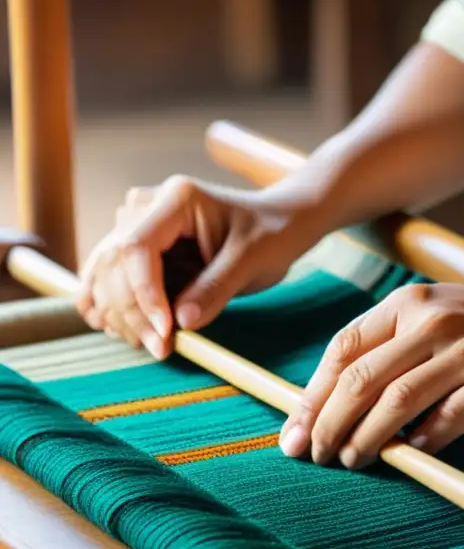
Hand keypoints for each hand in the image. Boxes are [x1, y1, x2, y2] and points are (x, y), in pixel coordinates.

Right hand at [78, 175, 316, 358]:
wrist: (275, 224)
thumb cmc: (269, 235)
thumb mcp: (252, 261)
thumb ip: (216, 288)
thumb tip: (182, 323)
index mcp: (177, 199)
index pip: (137, 247)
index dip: (143, 293)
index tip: (165, 331)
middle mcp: (146, 206)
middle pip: (114, 263)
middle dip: (132, 312)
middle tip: (160, 349)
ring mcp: (136, 225)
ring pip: (104, 273)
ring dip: (118, 314)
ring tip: (150, 345)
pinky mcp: (136, 247)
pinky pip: (108, 277)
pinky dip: (111, 305)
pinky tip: (124, 332)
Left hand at [278, 281, 463, 467]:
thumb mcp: (439, 316)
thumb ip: (395, 347)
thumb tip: (341, 403)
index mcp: (409, 304)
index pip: (342, 350)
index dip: (311, 396)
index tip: (295, 432)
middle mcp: (431, 322)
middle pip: (359, 380)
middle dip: (328, 424)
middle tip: (316, 456)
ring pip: (394, 402)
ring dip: (365, 439)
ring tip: (351, 462)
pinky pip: (445, 420)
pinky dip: (421, 442)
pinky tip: (410, 456)